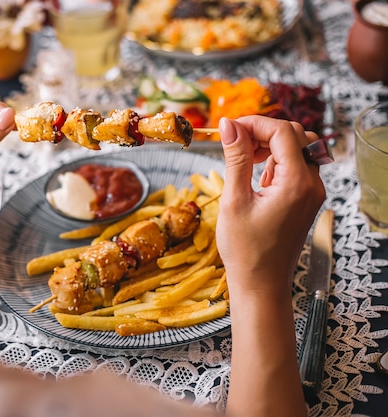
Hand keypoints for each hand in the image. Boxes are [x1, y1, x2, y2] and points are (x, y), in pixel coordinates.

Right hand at [216, 116, 325, 298]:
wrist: (262, 283)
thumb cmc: (245, 249)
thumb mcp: (235, 200)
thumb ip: (236, 158)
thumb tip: (229, 126)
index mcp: (296, 183)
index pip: (282, 132)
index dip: (253, 123)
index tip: (228, 128)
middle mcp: (312, 183)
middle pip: (294, 135)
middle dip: (263, 131)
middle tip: (234, 141)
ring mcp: (313, 191)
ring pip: (298, 147)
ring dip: (270, 144)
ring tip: (243, 158)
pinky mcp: (307, 198)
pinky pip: (297, 165)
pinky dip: (276, 160)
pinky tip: (256, 175)